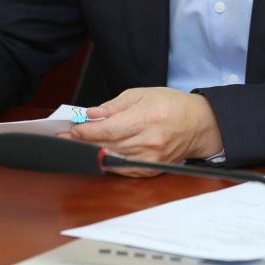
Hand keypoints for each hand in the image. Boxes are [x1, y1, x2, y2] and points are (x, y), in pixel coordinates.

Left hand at [66, 87, 223, 176]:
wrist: (198, 125)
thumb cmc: (172, 105)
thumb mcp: (142, 94)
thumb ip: (114, 106)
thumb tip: (91, 114)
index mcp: (146, 118)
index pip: (108, 129)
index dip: (86, 131)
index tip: (72, 129)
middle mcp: (148, 141)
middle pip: (107, 145)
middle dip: (83, 142)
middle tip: (65, 138)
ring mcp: (150, 158)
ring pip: (111, 159)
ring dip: (92, 152)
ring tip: (77, 145)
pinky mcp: (151, 170)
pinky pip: (122, 169)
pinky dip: (108, 162)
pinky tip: (98, 154)